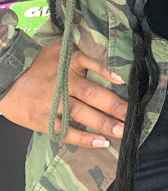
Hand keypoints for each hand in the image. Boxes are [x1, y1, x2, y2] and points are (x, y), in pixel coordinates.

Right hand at [0, 40, 126, 147]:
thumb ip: (79, 50)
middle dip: (114, 106)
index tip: (122, 81)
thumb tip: (105, 48)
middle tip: (132, 115)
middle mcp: (63, 84)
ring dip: (104, 123)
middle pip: (91, 95)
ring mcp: (53, 104)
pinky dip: (84, 138)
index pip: (90, 65)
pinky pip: (67, 131)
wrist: (7, 81)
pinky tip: (101, 142)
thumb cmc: (37, 65)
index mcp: (68, 65)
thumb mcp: (57, 49)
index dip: (105, 72)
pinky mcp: (44, 121)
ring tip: (122, 131)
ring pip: (82, 114)